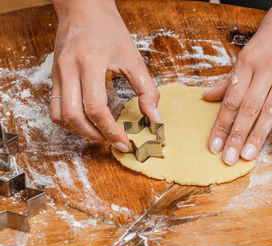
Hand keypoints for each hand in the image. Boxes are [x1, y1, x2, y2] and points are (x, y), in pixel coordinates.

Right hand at [50, 0, 159, 151]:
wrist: (84, 9)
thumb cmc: (109, 30)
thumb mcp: (133, 58)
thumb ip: (146, 89)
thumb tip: (154, 117)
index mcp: (90, 63)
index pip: (96, 108)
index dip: (111, 131)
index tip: (124, 142)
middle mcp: (69, 70)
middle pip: (74, 116)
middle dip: (95, 136)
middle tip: (114, 141)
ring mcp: (58, 74)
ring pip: (60, 116)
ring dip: (80, 132)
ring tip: (101, 135)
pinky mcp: (54, 77)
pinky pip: (55, 108)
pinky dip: (70, 122)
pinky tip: (86, 123)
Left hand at [203, 0, 271, 164]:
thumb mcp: (248, 49)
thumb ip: (229, 77)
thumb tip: (208, 97)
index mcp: (247, 62)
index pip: (230, 100)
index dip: (221, 124)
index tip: (214, 145)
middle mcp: (266, 69)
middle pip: (248, 108)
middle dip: (236, 136)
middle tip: (228, 159)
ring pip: (269, 110)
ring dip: (257, 135)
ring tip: (247, 156)